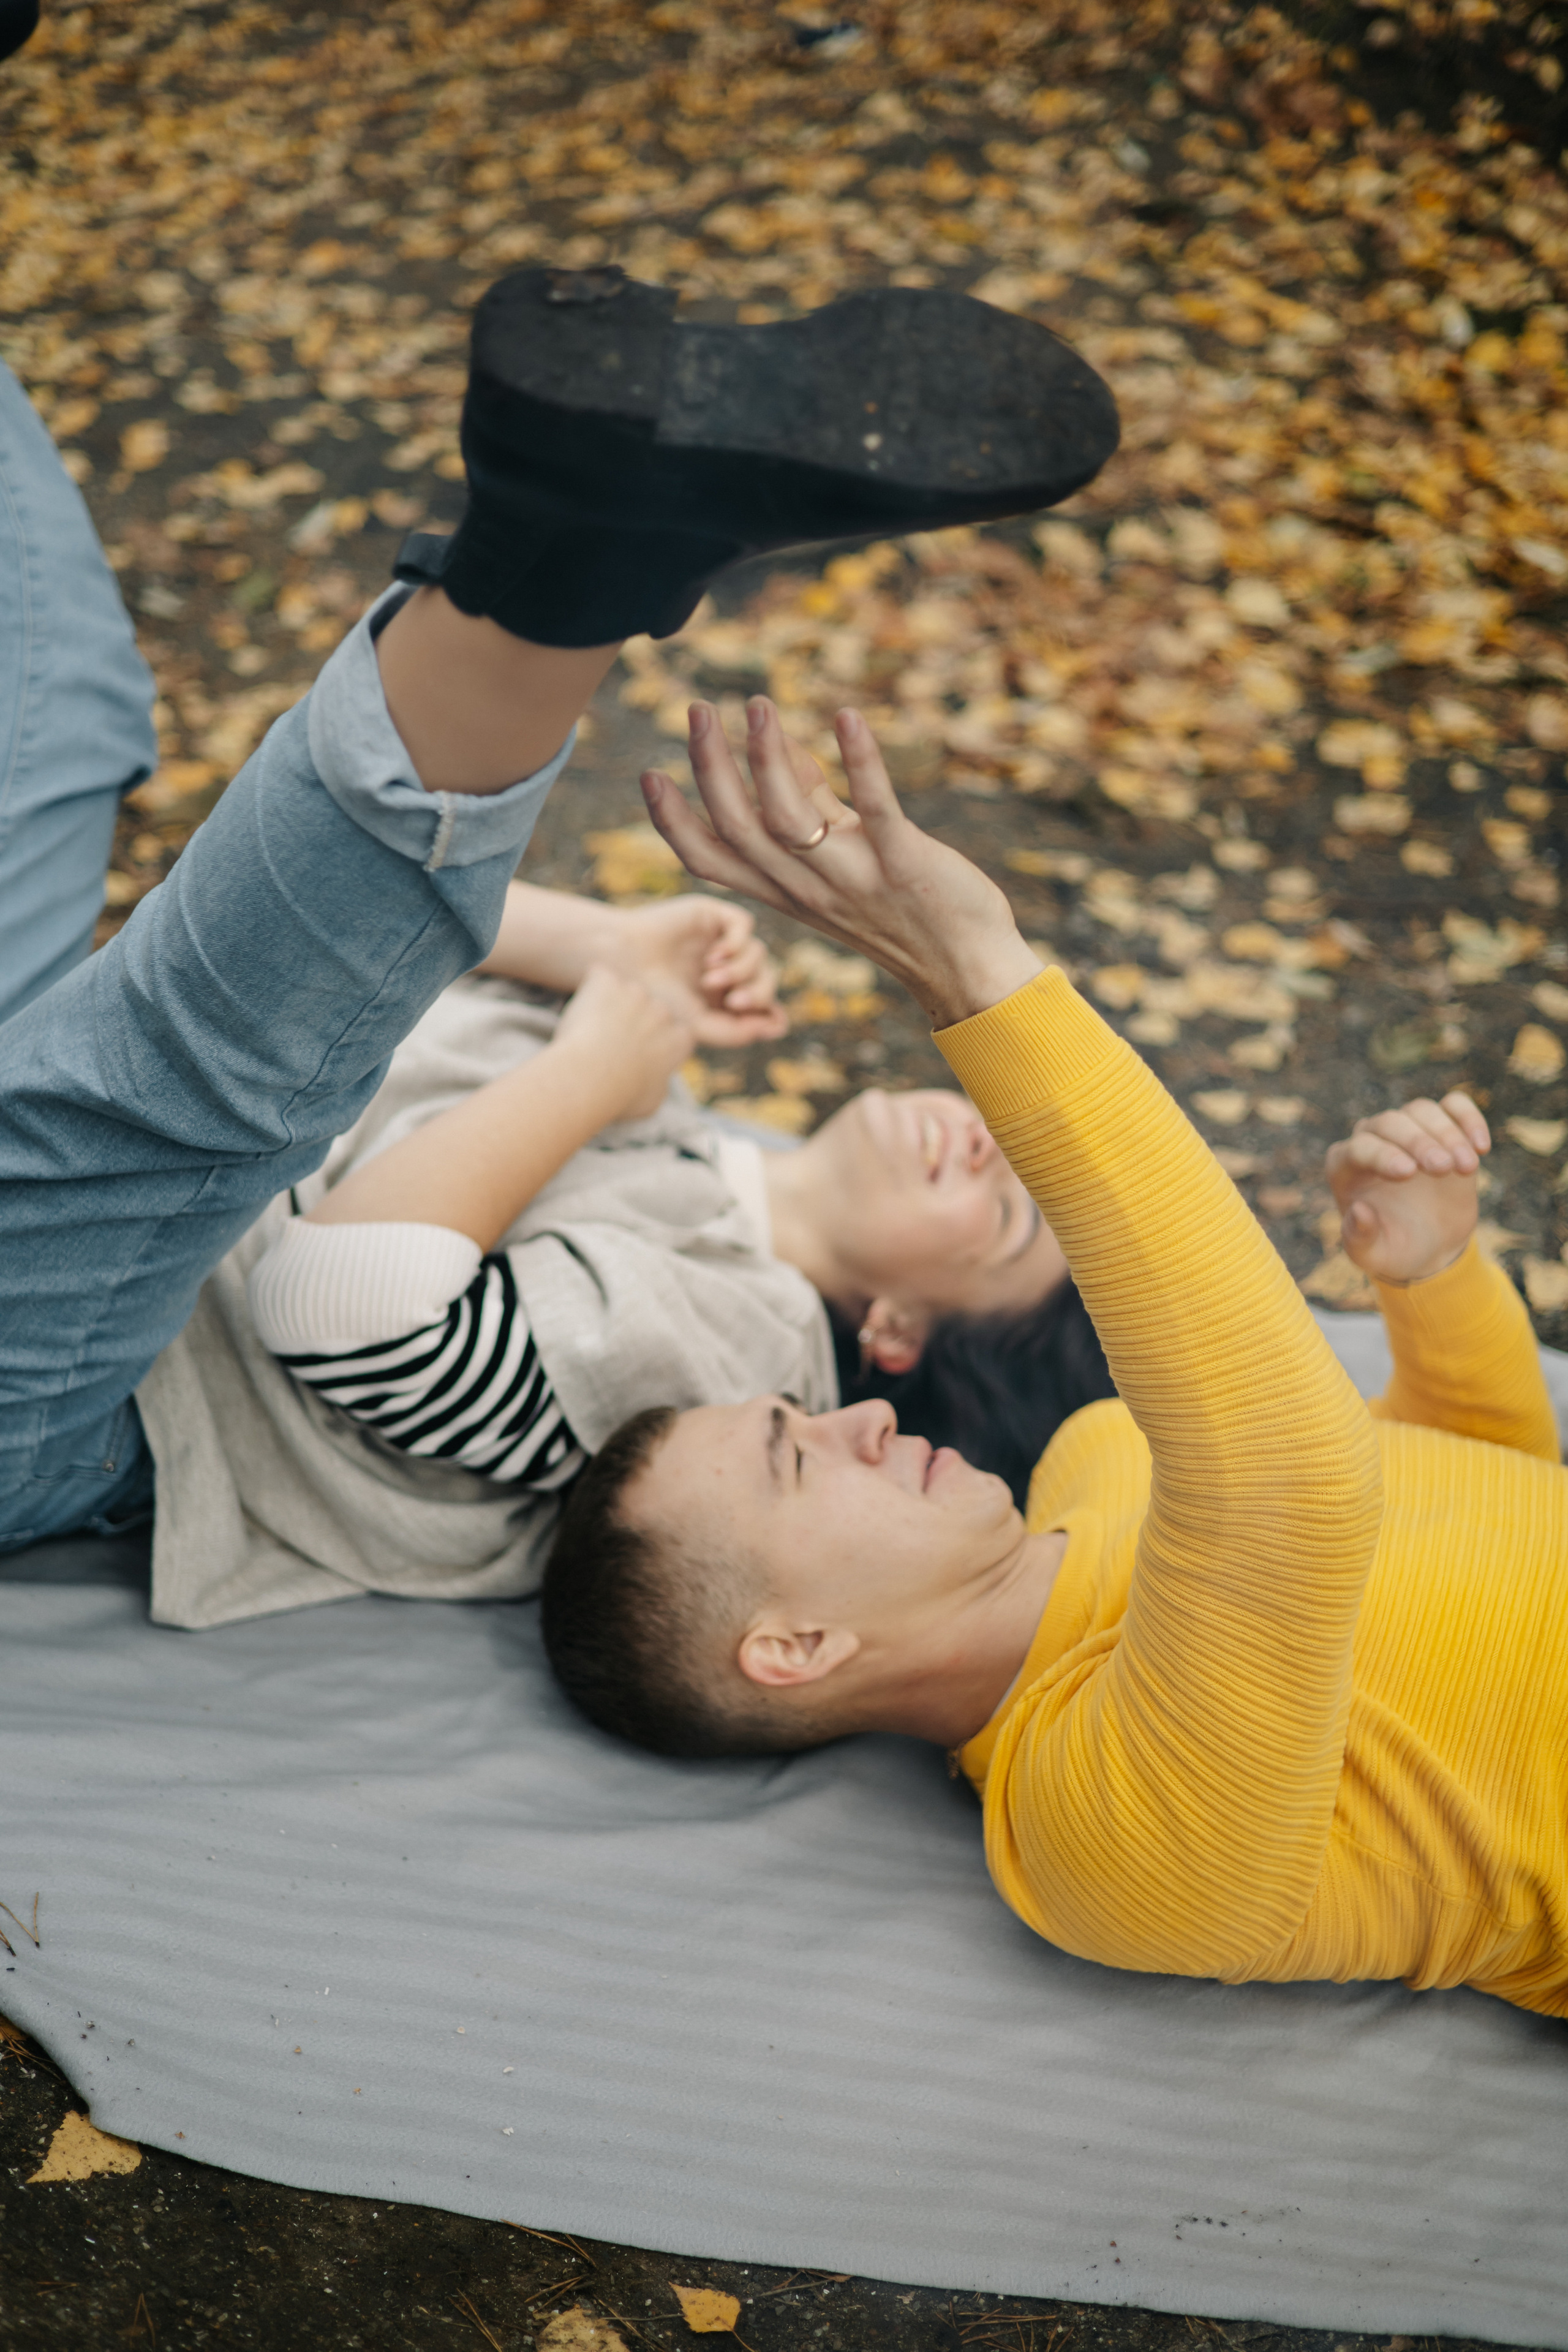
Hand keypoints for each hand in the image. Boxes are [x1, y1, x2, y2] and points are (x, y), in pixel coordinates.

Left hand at [551, 963, 695, 1123]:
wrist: (588, 1078)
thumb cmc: (620, 1096)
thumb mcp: (653, 1101)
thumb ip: (660, 1080)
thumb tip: (658, 1077)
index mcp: (680, 1038)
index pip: (675, 1032)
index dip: (656, 1042)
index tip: (639, 1055)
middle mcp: (663, 1010)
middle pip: (650, 1008)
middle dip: (634, 1020)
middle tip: (611, 1043)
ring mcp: (636, 992)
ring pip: (624, 991)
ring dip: (612, 1004)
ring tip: (591, 1031)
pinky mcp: (607, 981)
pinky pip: (598, 977)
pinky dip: (589, 990)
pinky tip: (579, 1015)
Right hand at [600, 896, 786, 1045]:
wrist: (621, 965)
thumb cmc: (654, 998)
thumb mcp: (698, 1026)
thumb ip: (738, 1032)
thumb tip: (779, 1027)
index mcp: (723, 996)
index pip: (765, 1003)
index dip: (771, 1012)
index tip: (769, 1024)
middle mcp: (726, 967)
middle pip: (767, 979)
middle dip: (758, 993)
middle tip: (735, 1002)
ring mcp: (720, 940)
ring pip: (758, 953)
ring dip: (742, 970)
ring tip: (709, 979)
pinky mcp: (712, 915)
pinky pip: (744, 925)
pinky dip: (738, 943)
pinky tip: (715, 956)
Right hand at [640, 697, 1042, 1027]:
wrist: (966, 968)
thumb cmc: (905, 908)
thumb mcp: (842, 860)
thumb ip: (811, 804)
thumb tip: (778, 745)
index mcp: (786, 891)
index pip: (710, 861)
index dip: (672, 822)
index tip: (649, 772)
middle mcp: (808, 889)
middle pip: (738, 830)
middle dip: (710, 767)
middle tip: (698, 709)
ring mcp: (854, 879)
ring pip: (789, 822)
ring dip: (768, 760)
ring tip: (758, 705)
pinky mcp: (904, 865)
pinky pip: (876, 811)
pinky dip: (861, 762)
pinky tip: (848, 716)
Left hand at [1325, 1092, 1488, 1285]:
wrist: (1430, 1246)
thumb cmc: (1393, 1249)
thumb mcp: (1373, 1255)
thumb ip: (1360, 1237)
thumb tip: (1359, 1210)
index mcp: (1345, 1166)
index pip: (1359, 1147)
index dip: (1382, 1155)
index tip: (1408, 1173)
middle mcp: (1372, 1139)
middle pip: (1391, 1122)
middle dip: (1418, 1142)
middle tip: (1443, 1168)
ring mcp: (1407, 1130)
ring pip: (1422, 1110)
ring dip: (1447, 1134)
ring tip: (1466, 1167)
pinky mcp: (1441, 1129)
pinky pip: (1453, 1105)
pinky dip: (1468, 1117)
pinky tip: (1481, 1146)